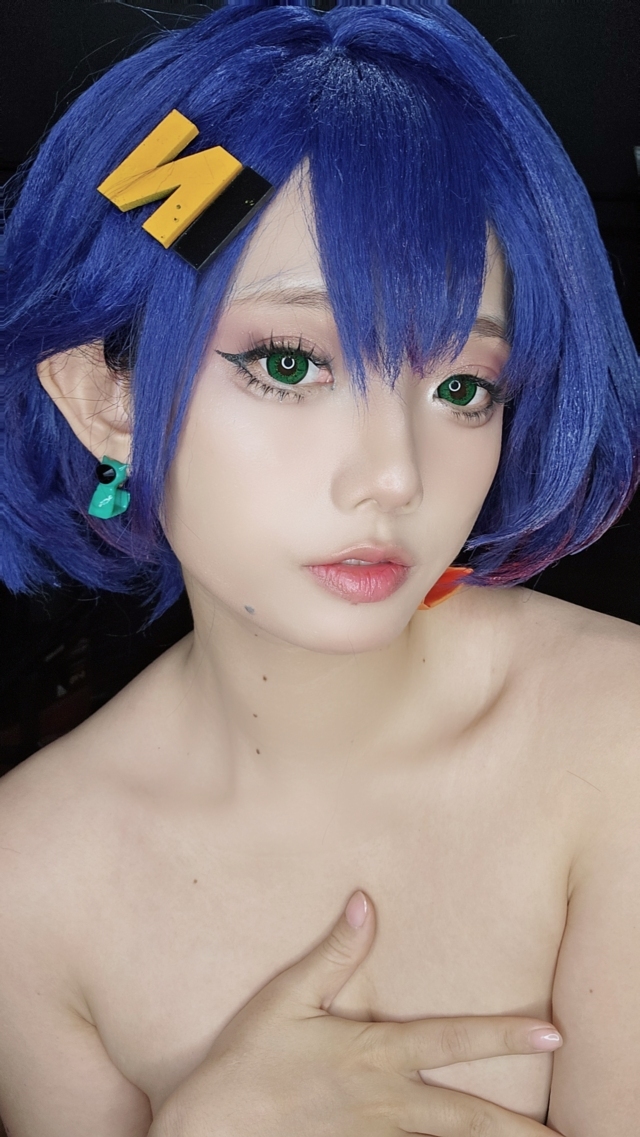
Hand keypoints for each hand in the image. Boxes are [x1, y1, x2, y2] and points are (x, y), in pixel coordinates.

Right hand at [150, 890, 561, 1135]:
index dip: (504, 1035)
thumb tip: (366, 902)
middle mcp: (383, 1101)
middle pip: (466, 1117)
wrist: (211, 1132)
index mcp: (372, 1054)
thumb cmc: (247, 1060)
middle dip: (519, 1128)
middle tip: (566, 1136)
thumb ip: (333, 952)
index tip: (551, 1032)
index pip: (450, 1041)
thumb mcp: (288, 997)